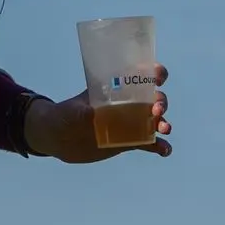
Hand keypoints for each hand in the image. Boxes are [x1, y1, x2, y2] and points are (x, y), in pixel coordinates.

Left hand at [26, 65, 171, 162]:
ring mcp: (130, 123)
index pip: (140, 75)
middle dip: (161, 102)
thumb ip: (83, 112)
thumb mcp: (73, 110)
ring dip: (163, 123)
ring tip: (164, 130)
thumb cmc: (65, 115)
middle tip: (156, 111)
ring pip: (155, 121)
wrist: (59, 139)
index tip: (159, 77)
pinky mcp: (129, 142)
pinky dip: (159, 147)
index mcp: (117, 88)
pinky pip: (149, 143)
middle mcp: (128, 103)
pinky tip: (165, 151)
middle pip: (154, 98)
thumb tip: (93, 115)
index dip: (155, 73)